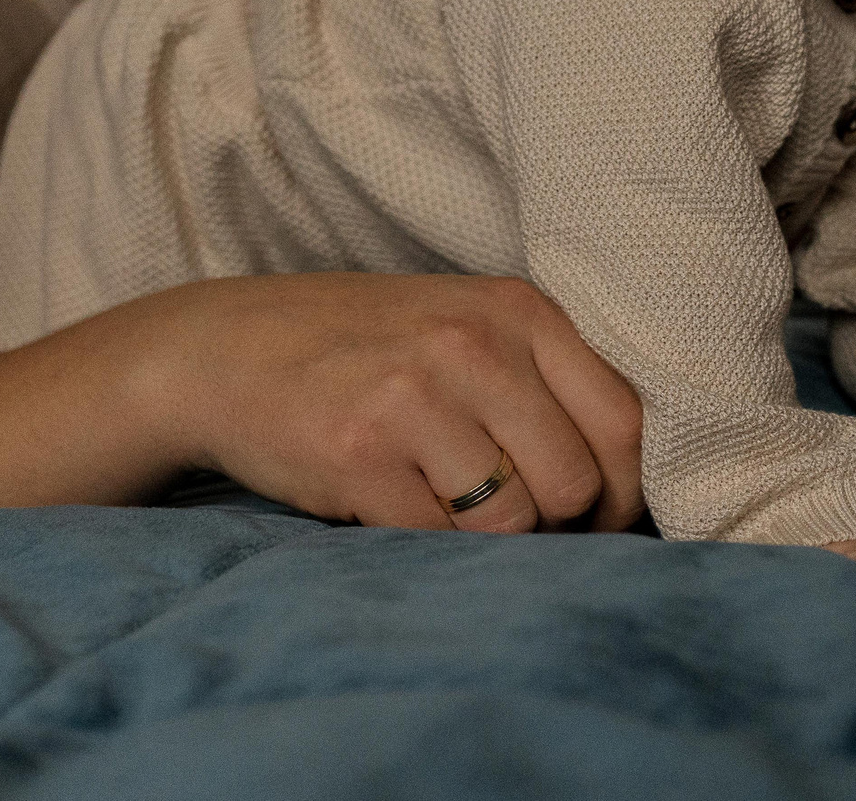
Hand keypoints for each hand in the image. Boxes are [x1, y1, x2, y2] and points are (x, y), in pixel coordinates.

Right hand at [142, 273, 646, 535]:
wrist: (228, 348)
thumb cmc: (369, 348)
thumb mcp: (468, 328)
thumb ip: (545, 382)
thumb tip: (628, 485)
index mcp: (518, 311)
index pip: (623, 420)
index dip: (624, 490)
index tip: (598, 517)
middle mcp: (472, 345)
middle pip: (574, 484)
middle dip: (553, 524)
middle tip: (508, 517)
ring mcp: (413, 396)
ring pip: (510, 523)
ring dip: (484, 537)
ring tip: (440, 500)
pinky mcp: (358, 455)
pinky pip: (436, 541)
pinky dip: (424, 543)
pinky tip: (390, 501)